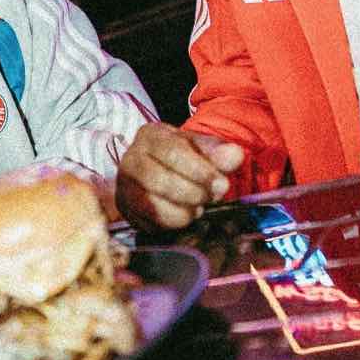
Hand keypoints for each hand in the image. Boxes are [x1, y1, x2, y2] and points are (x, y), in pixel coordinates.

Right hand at [115, 123, 244, 231]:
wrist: (162, 171)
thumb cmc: (183, 158)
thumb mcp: (201, 148)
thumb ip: (219, 151)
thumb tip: (235, 155)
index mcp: (150, 135)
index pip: (172, 152)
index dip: (200, 171)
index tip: (222, 185)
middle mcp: (131, 159)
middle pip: (159, 179)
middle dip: (192, 193)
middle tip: (210, 198)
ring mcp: (124, 185)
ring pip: (152, 204)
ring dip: (183, 212)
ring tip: (197, 207)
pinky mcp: (126, 209)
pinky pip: (148, 222)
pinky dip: (171, 224)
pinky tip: (183, 216)